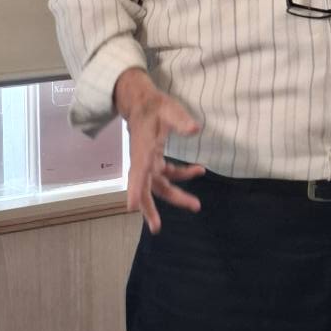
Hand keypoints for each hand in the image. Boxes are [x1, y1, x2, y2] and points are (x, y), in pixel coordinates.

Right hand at [114, 67, 204, 232]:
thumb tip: (195, 129)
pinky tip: (199, 170)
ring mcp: (148, 162)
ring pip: (159, 186)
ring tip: (195, 205)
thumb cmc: (154, 106)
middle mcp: (142, 159)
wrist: (142, 102)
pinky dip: (182, 176)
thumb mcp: (169, 108)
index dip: (135, 189)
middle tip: (157, 228)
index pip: (137, 171)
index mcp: (143, 148)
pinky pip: (167, 175)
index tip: (131, 207)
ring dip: (176, 195)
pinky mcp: (154, 161)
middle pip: (145, 187)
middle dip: (150, 208)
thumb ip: (181, 120)